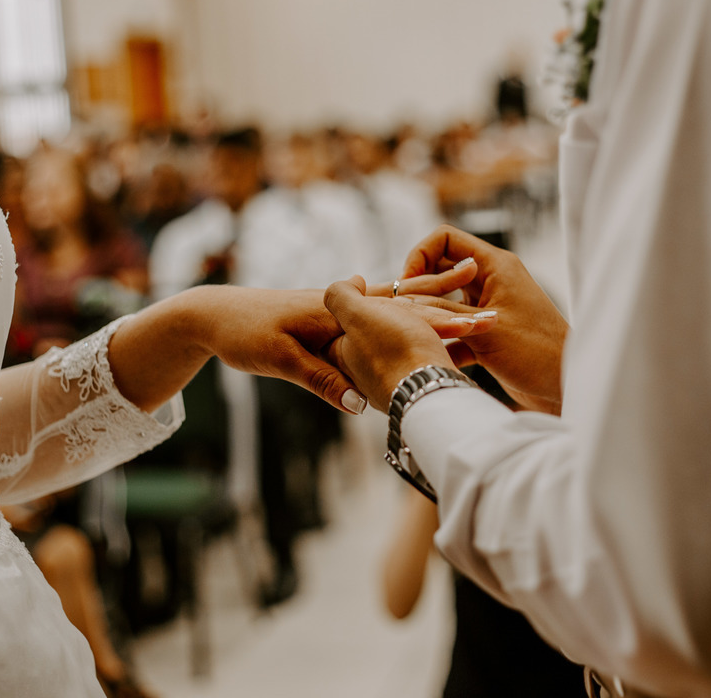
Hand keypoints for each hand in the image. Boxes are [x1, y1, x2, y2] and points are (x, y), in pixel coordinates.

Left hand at [196, 285, 490, 413]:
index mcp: (336, 311)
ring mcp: (343, 308)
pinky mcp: (336, 316)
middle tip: (495, 316)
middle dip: (454, 312)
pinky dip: (412, 312)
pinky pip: (383, 312)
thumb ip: (320, 380)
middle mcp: (346, 304)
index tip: (476, 329)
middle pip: (411, 305)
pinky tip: (430, 317)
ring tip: (478, 313)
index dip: (440, 323)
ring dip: (440, 309)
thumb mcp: (279, 359)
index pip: (401, 314)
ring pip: (402, 307)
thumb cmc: (244, 335)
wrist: (215, 313)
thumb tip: (356, 407)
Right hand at [400, 224, 568, 413]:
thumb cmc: (537, 353)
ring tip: (413, 335)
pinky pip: (455, 329)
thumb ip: (442, 310)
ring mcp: (489, 308)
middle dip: (419, 290)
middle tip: (404, 313)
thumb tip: (404, 298)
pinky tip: (431, 358)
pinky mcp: (488, 335)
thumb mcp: (483, 328)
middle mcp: (492, 281)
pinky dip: (443, 341)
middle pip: (441, 270)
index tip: (408, 285)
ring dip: (429, 317)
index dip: (420, 256)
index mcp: (495, 265)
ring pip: (445, 303)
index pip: (445, 239)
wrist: (566, 389)